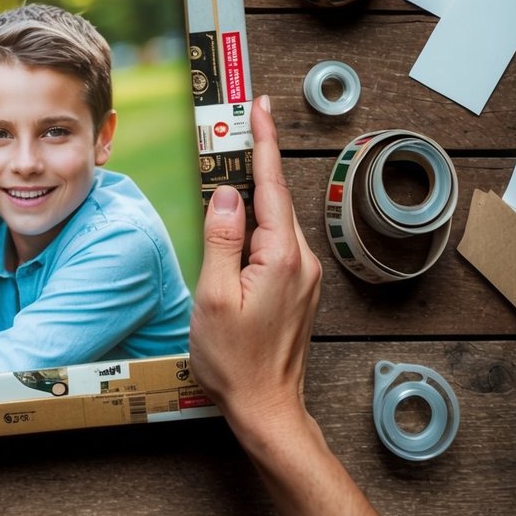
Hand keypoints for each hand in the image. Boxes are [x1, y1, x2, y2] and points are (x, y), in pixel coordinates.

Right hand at [189, 96, 321, 437]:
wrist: (266, 407)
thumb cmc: (234, 361)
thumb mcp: (213, 297)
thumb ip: (221, 240)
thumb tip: (226, 195)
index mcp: (281, 257)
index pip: (270, 185)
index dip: (263, 142)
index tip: (259, 108)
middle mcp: (300, 261)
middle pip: (275, 198)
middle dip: (257, 160)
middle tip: (239, 125)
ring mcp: (302, 276)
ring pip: (274, 221)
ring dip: (254, 194)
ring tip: (232, 168)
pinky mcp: (296, 288)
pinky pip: (275, 242)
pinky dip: (257, 223)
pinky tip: (238, 221)